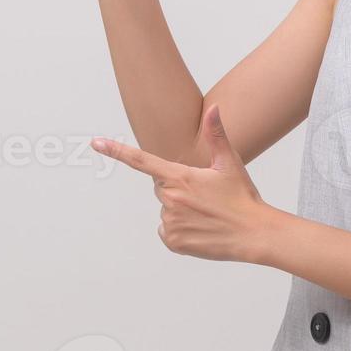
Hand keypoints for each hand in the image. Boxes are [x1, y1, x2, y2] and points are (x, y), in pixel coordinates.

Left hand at [91, 105, 274, 264]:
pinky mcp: (173, 241)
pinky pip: (167, 231)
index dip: (116, 151)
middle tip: (206, 196)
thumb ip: (217, 134)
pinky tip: (201, 229)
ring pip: (166, 210)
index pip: (141, 161)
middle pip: (162, 188)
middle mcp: (170, 199)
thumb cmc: (242, 197)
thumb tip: (213, 108)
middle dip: (179, 189)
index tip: (96, 143)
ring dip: (182, 211)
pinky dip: (181, 230)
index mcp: (180, 177)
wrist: (253, 233)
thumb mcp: (229, 163)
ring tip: (207, 214)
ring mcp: (170, 221)